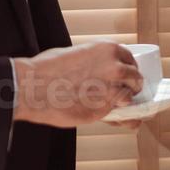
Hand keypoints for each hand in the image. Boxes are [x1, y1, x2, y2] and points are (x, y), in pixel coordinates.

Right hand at [13, 40, 143, 127]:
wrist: (34, 87)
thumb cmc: (47, 69)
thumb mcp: (75, 55)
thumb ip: (93, 62)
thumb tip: (98, 71)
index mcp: (108, 50)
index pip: (130, 59)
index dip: (128, 69)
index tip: (124, 76)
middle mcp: (115, 68)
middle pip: (136, 78)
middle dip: (131, 86)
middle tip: (122, 92)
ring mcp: (112, 89)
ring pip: (130, 98)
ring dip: (125, 103)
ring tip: (117, 107)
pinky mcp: (104, 110)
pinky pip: (119, 116)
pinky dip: (117, 119)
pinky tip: (111, 120)